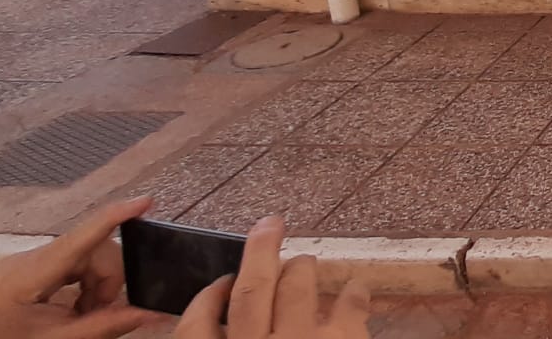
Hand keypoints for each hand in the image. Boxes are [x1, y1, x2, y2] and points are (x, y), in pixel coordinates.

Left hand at [0, 196, 157, 338]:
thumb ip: (107, 326)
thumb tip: (152, 314)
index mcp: (24, 278)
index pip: (78, 239)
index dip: (114, 218)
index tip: (144, 202)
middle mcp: (21, 262)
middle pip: (88, 251)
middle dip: (106, 281)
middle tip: (102, 314)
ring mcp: (22, 264)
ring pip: (83, 257)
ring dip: (96, 284)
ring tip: (86, 316)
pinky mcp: (25, 269)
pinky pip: (69, 264)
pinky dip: (83, 284)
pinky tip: (76, 308)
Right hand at [175, 217, 370, 338]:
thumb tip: (224, 328)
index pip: (194, 326)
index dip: (205, 300)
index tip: (219, 283)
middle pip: (251, 291)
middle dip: (259, 251)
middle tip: (269, 224)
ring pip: (297, 289)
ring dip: (301, 269)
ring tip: (305, 263)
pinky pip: (349, 307)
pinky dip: (353, 294)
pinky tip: (357, 289)